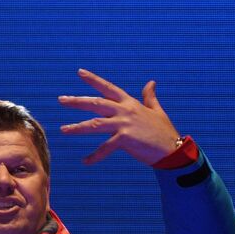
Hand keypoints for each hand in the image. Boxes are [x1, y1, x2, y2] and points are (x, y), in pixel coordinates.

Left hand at [58, 69, 180, 164]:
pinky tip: (85, 162)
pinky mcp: (125, 138)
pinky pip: (105, 148)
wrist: (174, 149)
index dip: (94, 80)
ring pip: (95, 124)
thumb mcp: (157, 111)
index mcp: (130, 103)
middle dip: (77, 101)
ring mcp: (124, 124)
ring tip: (63, 130)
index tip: (80, 72)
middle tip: (60, 99)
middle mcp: (125, 111)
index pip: (109, 88)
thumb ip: (150, 97)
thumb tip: (151, 83)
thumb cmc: (164, 131)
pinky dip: (95, 156)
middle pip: (96, 104)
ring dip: (77, 127)